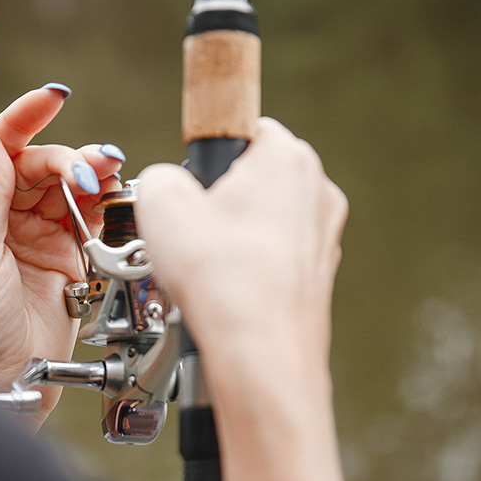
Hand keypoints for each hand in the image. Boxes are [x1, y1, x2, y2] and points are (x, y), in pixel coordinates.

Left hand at [0, 86, 123, 428]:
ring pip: (65, 186)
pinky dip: (102, 202)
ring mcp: (33, 236)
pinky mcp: (65, 258)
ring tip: (107, 175)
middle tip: (87, 172)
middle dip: (64, 158)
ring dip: (88, 175)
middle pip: (35, 164)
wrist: (4, 379)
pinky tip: (112, 195)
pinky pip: (87, 216)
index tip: (53, 98)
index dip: (21, 119)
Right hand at [134, 118, 347, 387]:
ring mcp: (323, 237)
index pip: (245, 129)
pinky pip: (271, 261)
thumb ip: (158, 177)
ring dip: (232, 240)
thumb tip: (164, 185)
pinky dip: (248, 272)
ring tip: (206, 268)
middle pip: (254, 179)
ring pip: (262, 223)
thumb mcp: (159, 203)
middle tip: (191, 232)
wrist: (260, 351)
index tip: (193, 185)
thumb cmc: (222, 278)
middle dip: (220, 202)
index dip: (210, 157)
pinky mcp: (317, 277)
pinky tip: (226, 292)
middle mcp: (317, 191)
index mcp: (288, 157)